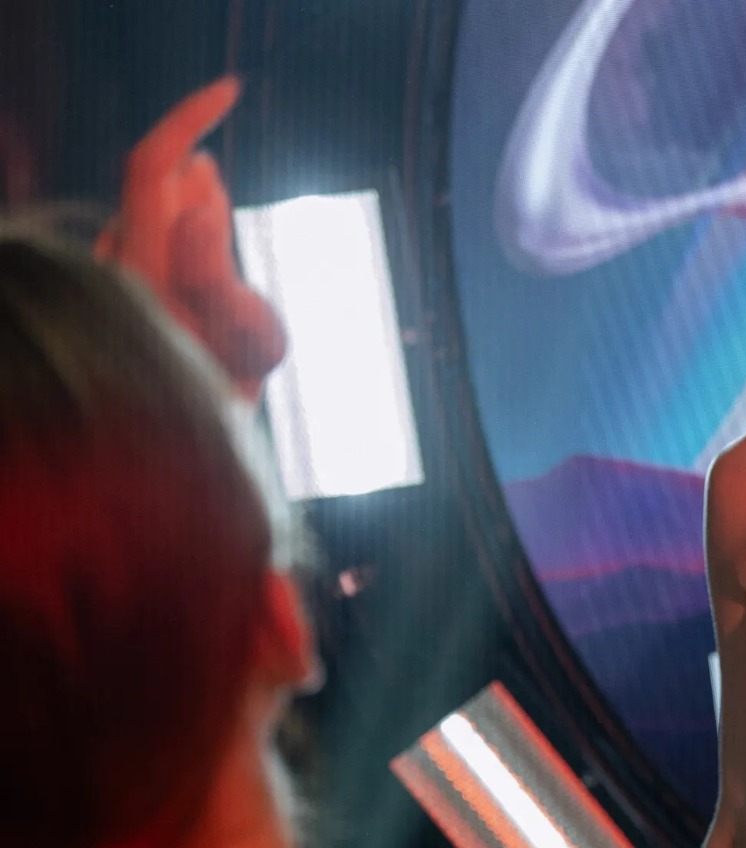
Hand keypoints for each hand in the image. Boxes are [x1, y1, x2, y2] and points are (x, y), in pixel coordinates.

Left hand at [96, 78, 286, 398]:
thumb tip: (198, 191)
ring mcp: (125, 288)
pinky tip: (210, 270)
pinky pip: (162, 254)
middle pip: (160, 193)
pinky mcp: (135, 306)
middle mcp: (123, 271)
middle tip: (233, 247)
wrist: (177, 475)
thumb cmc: (215, 420)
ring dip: (201, 230)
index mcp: (143, 269)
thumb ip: (219, 272)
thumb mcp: (243, 354)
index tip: (233, 93)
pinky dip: (190, 248)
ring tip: (226, 272)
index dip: (187, 118)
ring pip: (163, 227)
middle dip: (203, 193)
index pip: (152, 164)